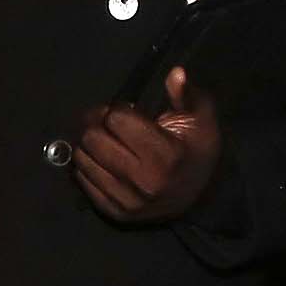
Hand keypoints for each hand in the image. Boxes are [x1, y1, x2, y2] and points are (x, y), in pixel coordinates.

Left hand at [72, 68, 222, 224]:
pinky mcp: (115, 212)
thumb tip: (175, 73)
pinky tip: (101, 159)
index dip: (117, 110)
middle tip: (106, 122)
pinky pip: (83, 180)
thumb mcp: (202, 119)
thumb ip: (187, 94)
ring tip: (104, 140)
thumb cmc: (197, 150)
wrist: (202, 197)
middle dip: (97, 123)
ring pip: (82, 158)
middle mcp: (143, 179)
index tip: (125, 111)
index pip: (116, 120)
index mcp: (165, 154)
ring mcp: (126, 199)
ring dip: (88, 144)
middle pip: (93, 138)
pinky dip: (87, 165)